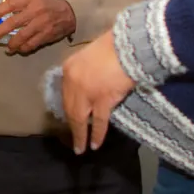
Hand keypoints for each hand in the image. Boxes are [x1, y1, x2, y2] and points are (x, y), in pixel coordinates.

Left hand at [0, 0, 75, 53]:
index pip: (11, 4)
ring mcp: (41, 24)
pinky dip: (23, 48)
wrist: (70, 13)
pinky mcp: (46, 35)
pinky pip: (32, 44)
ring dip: (11, 44)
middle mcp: (35, 11)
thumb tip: (1, 14)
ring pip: (22, 36)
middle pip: (14, 22)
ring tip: (6, 48)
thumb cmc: (47, 5)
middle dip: (0, 31)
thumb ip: (20, 4)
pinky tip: (18, 50)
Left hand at [61, 30, 135, 153]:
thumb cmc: (113, 48)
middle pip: (70, 109)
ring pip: (81, 118)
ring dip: (81, 135)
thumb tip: (88, 88)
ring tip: (81, 148)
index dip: (68, 110)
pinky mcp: (102, 100)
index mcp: (68, 69)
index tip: (70, 121)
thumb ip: (85, 72)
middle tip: (74, 141)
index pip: (65, 94)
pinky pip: (99, 121)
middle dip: (72, 126)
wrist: (128, 45)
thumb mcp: (90, 57)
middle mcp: (73, 81)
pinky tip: (95, 144)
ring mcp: (86, 92)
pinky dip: (97, 134)